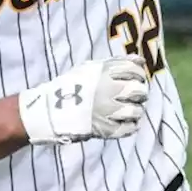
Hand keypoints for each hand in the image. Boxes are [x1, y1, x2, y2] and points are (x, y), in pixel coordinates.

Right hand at [18, 56, 149, 144]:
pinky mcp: (106, 129)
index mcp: (104, 73)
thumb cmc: (71, 85)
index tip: (136, 79)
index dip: (139, 75)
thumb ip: (116, 62)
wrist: (50, 109)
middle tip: (133, 96)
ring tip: (128, 110)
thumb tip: (141, 61)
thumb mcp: (90, 67)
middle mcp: (108, 90)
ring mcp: (108, 111)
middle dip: (140, 92)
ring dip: (135, 110)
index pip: (134, 70)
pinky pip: (129, 129)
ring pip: (136, 111)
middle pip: (138, 90)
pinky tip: (125, 122)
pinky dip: (131, 126)